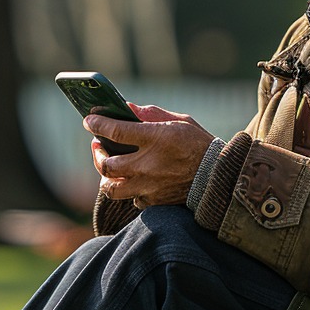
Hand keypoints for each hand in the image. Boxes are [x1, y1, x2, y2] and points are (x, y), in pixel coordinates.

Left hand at [85, 104, 215, 207]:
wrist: (220, 177)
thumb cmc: (200, 144)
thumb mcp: (180, 121)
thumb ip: (152, 114)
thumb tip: (128, 107)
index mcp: (155, 139)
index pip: (115, 131)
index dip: (98, 125)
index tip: (89, 121)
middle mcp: (147, 164)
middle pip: (106, 165)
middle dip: (96, 154)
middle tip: (97, 146)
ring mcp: (149, 186)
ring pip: (112, 188)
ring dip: (106, 177)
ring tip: (109, 168)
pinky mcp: (154, 201)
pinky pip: (131, 199)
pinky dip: (129, 191)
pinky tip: (133, 181)